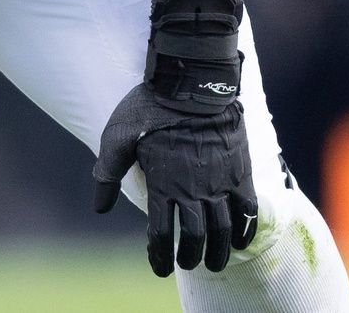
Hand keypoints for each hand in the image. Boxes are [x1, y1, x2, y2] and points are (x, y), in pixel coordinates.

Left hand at [93, 83, 257, 275]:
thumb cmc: (148, 107)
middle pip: (195, 238)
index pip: (161, 234)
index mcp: (163, 185)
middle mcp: (194, 190)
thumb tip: (100, 207)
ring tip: (213, 263)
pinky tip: (238, 240)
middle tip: (184, 264)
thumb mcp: (116, 137)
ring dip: (218, 252)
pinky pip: (248, 210)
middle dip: (189, 257)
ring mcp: (220, 183)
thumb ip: (107, 174)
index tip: (158, 266)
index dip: (159, 255)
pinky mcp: (240, 172)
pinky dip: (245, 230)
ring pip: (223, 231)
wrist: (192, 82)